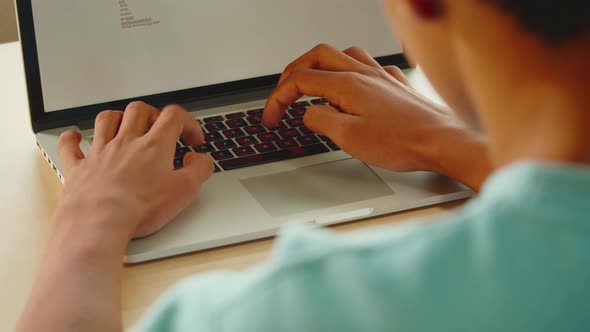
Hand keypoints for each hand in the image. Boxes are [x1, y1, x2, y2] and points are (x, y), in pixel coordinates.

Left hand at [56, 101, 213, 238]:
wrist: (99, 222)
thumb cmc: (139, 208)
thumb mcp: (184, 191)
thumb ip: (199, 170)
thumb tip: (201, 160)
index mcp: (154, 146)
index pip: (174, 116)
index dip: (187, 122)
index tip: (192, 139)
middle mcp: (126, 142)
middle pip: (139, 110)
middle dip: (153, 114)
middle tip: (159, 128)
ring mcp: (100, 152)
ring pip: (107, 119)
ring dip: (118, 118)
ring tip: (125, 125)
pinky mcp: (79, 168)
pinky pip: (71, 145)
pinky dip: (73, 138)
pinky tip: (76, 137)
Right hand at [263, 44, 489, 189]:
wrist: (442, 141)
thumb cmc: (403, 142)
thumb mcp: (349, 139)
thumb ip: (321, 121)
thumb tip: (308, 113)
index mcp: (347, 84)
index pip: (300, 81)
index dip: (278, 98)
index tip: (271, 117)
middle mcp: (362, 73)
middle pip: (317, 56)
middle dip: (293, 71)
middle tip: (283, 92)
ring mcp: (380, 75)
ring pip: (343, 53)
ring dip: (321, 64)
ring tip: (312, 82)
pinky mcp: (395, 83)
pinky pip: (367, 64)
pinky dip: (349, 70)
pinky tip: (352, 84)